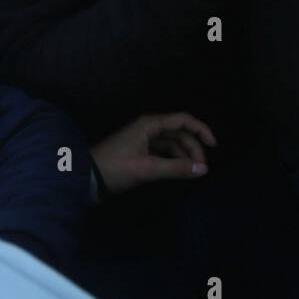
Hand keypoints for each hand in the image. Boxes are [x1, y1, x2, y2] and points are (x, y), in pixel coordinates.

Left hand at [91, 113, 216, 194]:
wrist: (85, 178)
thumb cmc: (116, 168)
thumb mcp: (148, 168)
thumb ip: (177, 168)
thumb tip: (203, 169)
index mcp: (150, 124)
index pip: (184, 120)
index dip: (201, 130)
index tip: (213, 146)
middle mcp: (149, 127)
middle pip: (179, 133)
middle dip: (193, 148)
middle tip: (201, 168)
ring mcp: (143, 139)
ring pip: (171, 143)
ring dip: (183, 155)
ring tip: (192, 172)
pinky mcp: (139, 151)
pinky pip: (162, 151)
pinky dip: (172, 160)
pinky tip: (178, 171)